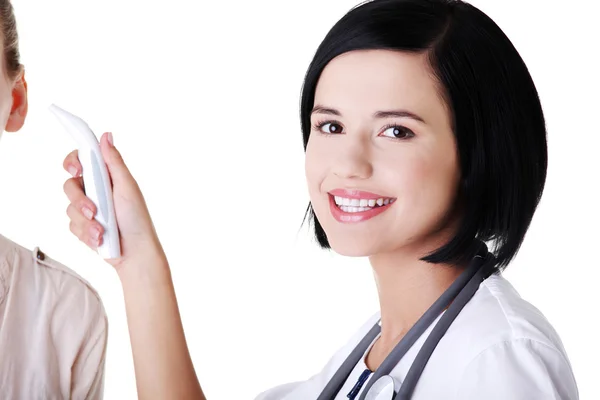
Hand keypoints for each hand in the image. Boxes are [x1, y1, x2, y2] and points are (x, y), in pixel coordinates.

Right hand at [63, 132, 164, 271]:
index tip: (76, 170)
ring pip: (69, 208)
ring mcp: (88, 209)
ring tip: (102, 232)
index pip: (81, 160)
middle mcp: (96, 190)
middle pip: (70, 185)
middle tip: (94, 211)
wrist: (135, 253)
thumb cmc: (137, 219)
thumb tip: (106, 135)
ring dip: (86, 222)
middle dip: (80, 201)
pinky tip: (100, 240)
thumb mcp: (127, 187)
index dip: (72, 161)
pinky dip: (86, 234)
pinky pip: (72, 226)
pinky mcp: (83, 227)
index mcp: (107, 177)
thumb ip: (114, 162)